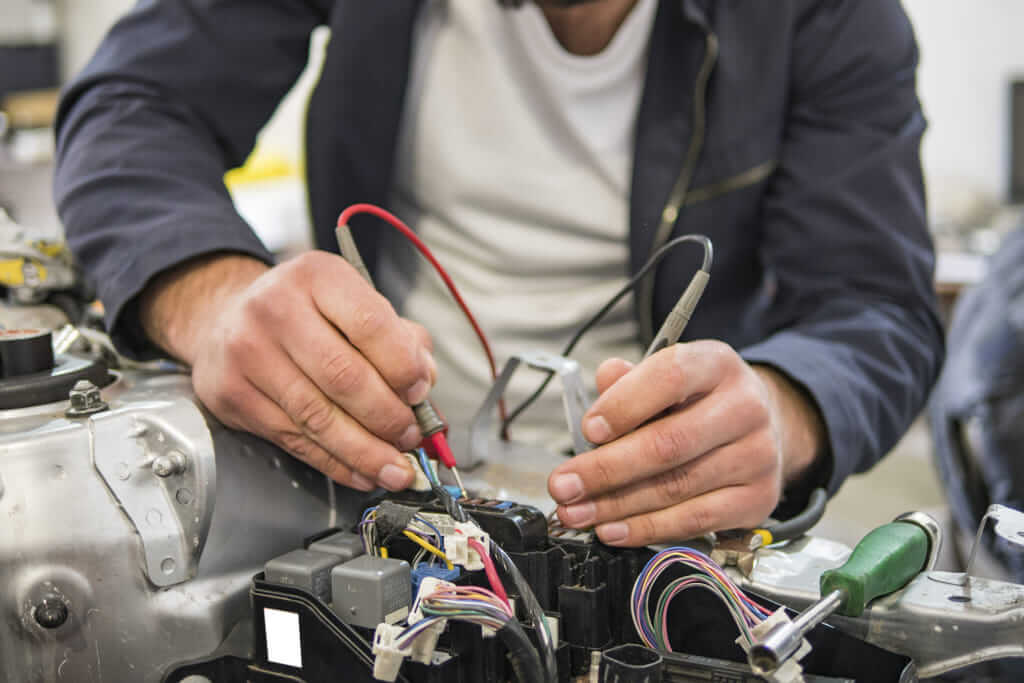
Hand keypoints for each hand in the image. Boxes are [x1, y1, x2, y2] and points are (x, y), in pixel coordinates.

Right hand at [140, 251, 435, 491]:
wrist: (227, 319)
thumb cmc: (306, 314)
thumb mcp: (354, 303)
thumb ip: (400, 338)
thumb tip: (424, 385)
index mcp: (317, 276)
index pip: (370, 325)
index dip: (402, 367)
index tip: (420, 392)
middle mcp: (276, 309)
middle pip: (344, 377)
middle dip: (387, 417)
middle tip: (411, 436)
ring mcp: (249, 352)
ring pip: (318, 417)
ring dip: (366, 452)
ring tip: (396, 467)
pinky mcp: (234, 395)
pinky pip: (294, 440)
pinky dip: (336, 463)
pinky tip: (362, 471)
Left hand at [547, 340, 824, 545]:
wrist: (759, 426)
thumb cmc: (698, 401)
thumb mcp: (664, 377)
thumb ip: (629, 381)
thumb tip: (602, 381)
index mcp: (717, 364)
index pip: (670, 377)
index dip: (624, 405)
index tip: (587, 430)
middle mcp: (745, 407)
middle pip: (668, 443)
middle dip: (605, 469)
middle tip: (564, 485)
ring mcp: (757, 455)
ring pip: (676, 487)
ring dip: (616, 505)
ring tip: (577, 512)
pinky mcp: (758, 499)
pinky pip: (694, 521)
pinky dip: (646, 529)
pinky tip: (612, 529)